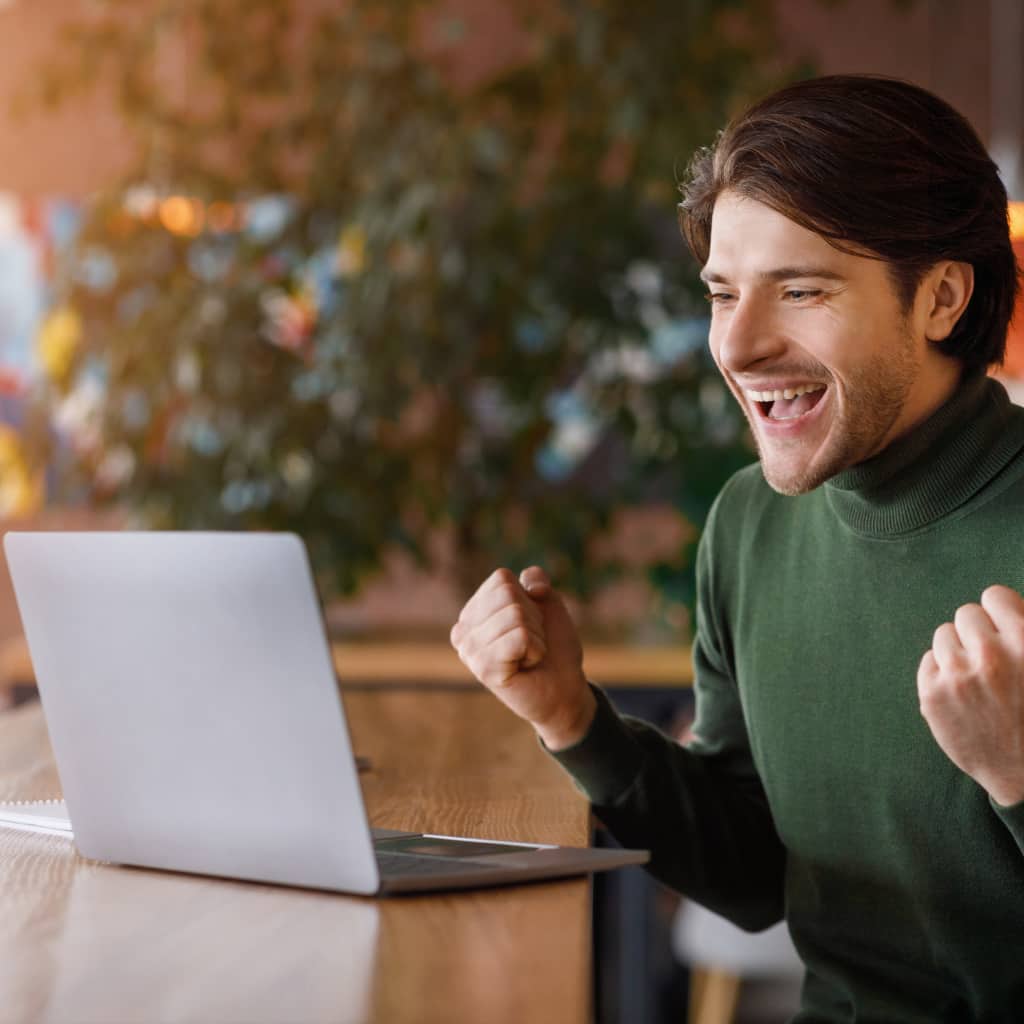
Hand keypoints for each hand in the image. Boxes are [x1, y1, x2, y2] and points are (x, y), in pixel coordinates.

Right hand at [450, 567, 595, 749]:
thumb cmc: (553, 646)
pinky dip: (535, 649)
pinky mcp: (484, 669)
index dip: (527, 598)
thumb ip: (536, 579)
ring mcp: (470, 651)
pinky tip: (526, 665)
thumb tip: (530, 585)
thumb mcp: (547, 602)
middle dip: (532, 616)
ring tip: (528, 655)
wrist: (564, 688)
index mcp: (473, 611)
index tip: (529, 623)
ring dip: (535, 635)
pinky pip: (519, 637)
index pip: (501, 579)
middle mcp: (463, 630)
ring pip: (515, 615)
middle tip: (530, 642)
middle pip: (508, 594)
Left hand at [918, 585, 1023, 806]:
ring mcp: (957, 677)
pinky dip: (942, 673)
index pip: (994, 596)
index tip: (1005, 629)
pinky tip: (962, 693)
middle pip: (966, 614)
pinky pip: (929, 661)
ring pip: (944, 635)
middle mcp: (991, 656)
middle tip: (993, 660)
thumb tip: (1006, 604)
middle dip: (979, 633)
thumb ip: (1023, 632)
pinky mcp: (932, 695)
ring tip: (978, 679)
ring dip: (959, 651)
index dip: (1001, 612)